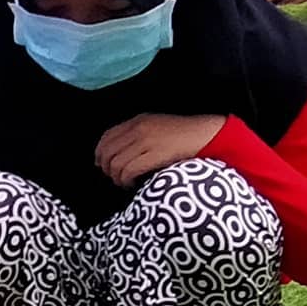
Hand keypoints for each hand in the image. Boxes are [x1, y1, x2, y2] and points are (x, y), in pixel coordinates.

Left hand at [95, 112, 225, 188]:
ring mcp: (146, 141)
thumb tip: (116, 155)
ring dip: (117, 177)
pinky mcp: (154, 155)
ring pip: (115, 163)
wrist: (206, 135)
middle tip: (115, 178)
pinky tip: (133, 184)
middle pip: (107, 152)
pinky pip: (128, 170)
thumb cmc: (183, 137)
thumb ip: (137, 136)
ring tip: (125, 183)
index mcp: (138, 121)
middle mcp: (139, 129)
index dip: (100, 154)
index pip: (106, 136)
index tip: (103, 165)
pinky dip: (126, 181)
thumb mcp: (157, 128)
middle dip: (107, 168)